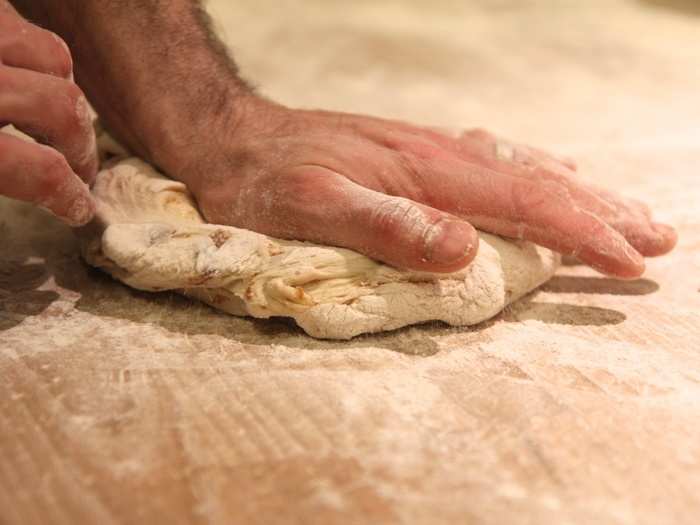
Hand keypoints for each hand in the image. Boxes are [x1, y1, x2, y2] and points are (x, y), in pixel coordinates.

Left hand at [0, 1, 95, 224]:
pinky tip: (14, 74)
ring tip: (47, 116)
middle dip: (79, 145)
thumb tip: (41, 182)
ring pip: (53, 57)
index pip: (39, 172)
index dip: (68, 197)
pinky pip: (20, 24)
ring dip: (61, 92)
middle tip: (77, 167)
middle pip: (62, 108)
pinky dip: (29, 54)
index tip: (78, 208)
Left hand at [166, 98, 676, 277]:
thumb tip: (466, 251)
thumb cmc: (261, 184)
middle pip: (537, 182)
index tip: (629, 263)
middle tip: (658, 238)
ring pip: (521, 168)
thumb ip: (385, 228)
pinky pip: (490, 159)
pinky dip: (533, 172)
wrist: (229, 138)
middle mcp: (435, 157)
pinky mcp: (410, 153)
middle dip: (601, 213)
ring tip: (625, 211)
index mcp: (423, 176)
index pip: (521, 205)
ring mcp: (426, 152)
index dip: (580, 234)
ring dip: (579, 192)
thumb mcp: (310, 211)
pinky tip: (547, 176)